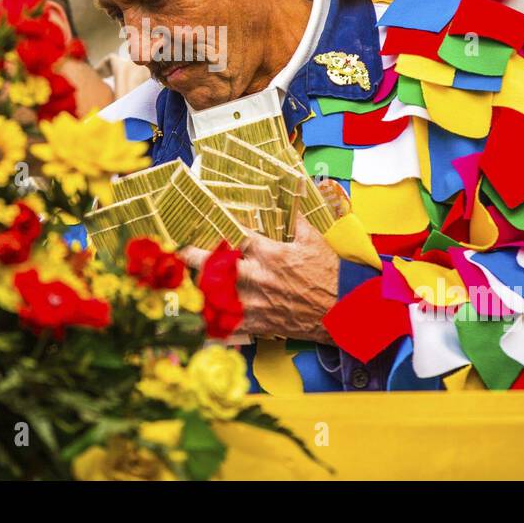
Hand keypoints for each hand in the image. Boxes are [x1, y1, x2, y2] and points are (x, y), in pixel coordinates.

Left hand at [178, 215, 338, 343]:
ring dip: (200, 289)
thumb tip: (291, 196)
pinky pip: (230, 326)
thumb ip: (295, 221)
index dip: (219, 230)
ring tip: (185, 283)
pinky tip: (199, 322)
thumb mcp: (314, 241)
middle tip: (181, 252)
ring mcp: (256, 302)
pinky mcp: (259, 323)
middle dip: (196, 258)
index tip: (204, 225)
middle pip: (218, 266)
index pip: (237, 238)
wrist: (342, 310)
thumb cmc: (329, 274)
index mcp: (270, 254)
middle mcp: (258, 277)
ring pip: (218, 295)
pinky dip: (214, 325)